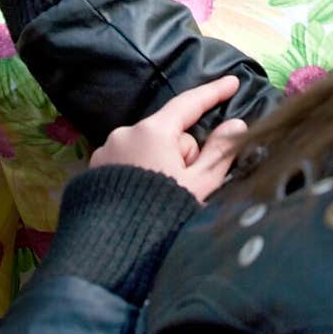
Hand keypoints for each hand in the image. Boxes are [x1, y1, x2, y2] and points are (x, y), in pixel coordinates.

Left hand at [89, 75, 246, 201]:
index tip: (232, 82)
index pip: (189, 104)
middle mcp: (126, 133)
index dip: (213, 93)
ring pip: (149, 147)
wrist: (115, 251)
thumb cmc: (163, 215)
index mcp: (153, 132)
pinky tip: (140, 198)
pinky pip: (129, 160)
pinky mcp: (96, 168)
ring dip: (160, 163)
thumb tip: (236, 124)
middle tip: (185, 185)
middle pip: (169, 133)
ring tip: (160, 198)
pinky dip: (140, 171)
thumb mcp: (199, 186)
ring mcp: (107, 150)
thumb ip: (220, 152)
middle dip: (182, 153)